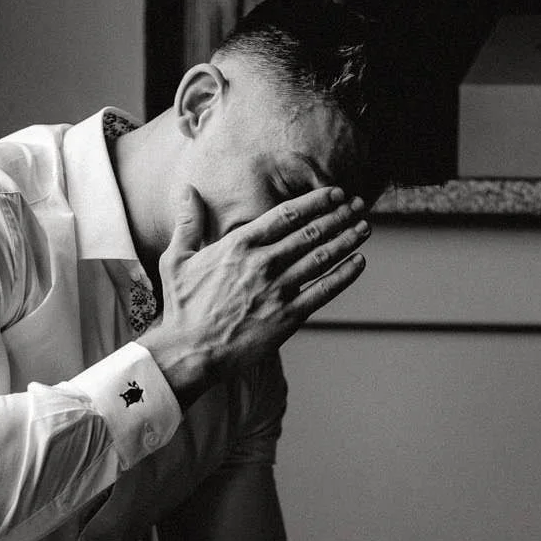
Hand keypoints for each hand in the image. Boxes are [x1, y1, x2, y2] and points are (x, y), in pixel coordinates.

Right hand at [146, 182, 370, 406]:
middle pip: (310, 233)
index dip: (315, 202)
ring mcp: (277, 291)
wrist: (191, 351)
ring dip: (346, 240)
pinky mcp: (288, 317)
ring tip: (364, 227)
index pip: (286, 215)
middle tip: (357, 205)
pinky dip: (344, 275)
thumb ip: (188, 222)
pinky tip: (359, 262)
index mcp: (239, 245)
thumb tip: (188, 189)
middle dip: (338, 216)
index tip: (334, 193)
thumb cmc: (183, 306)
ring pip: (321, 258)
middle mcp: (263, 264)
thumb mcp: (177, 258)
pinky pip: (323, 292)